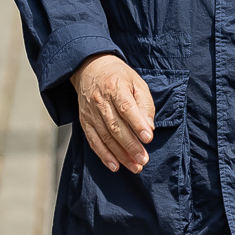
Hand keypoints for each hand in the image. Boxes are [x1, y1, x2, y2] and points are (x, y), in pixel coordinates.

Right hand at [72, 54, 154, 173]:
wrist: (90, 68)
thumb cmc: (118, 77)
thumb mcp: (136, 83)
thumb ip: (145, 104)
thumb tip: (149, 128)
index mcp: (115, 87)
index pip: (126, 108)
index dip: (137, 124)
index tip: (148, 138)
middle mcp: (100, 101)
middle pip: (116, 126)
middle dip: (131, 146)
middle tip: (144, 159)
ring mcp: (91, 113)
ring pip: (106, 137)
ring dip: (120, 155)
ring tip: (135, 166)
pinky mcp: (84, 121)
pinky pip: (93, 141)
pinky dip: (104, 155)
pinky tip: (115, 165)